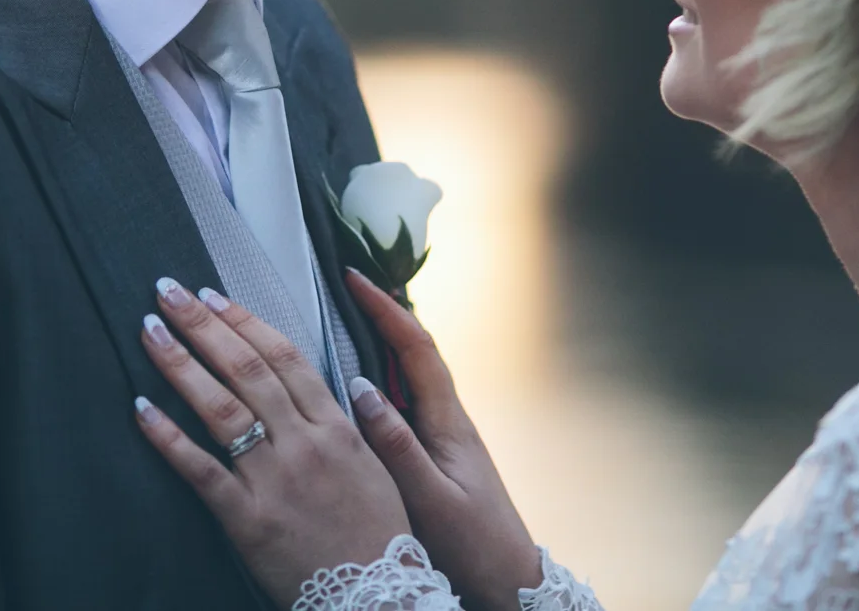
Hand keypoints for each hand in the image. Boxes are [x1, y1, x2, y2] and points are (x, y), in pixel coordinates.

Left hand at [133, 277, 410, 607]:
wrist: (377, 596)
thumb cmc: (377, 533)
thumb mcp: (377, 466)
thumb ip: (355, 421)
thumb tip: (347, 381)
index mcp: (336, 427)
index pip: (284, 357)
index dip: (243, 321)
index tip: (212, 296)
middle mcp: (304, 445)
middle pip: (247, 369)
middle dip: (203, 326)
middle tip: (168, 292)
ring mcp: (274, 480)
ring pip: (221, 408)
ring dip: (180, 365)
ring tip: (149, 332)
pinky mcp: (247, 519)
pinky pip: (201, 470)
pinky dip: (168, 437)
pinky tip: (141, 408)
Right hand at [345, 269, 543, 610]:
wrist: (510, 579)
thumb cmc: (475, 546)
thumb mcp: (431, 499)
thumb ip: (396, 446)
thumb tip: (361, 390)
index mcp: (448, 422)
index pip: (416, 348)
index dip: (386, 309)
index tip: (355, 279)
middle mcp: (449, 419)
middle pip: (416, 350)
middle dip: (385, 312)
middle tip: (349, 286)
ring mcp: (445, 435)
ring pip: (413, 374)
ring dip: (386, 341)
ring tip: (349, 317)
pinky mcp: (439, 453)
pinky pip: (409, 400)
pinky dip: (386, 377)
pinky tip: (365, 384)